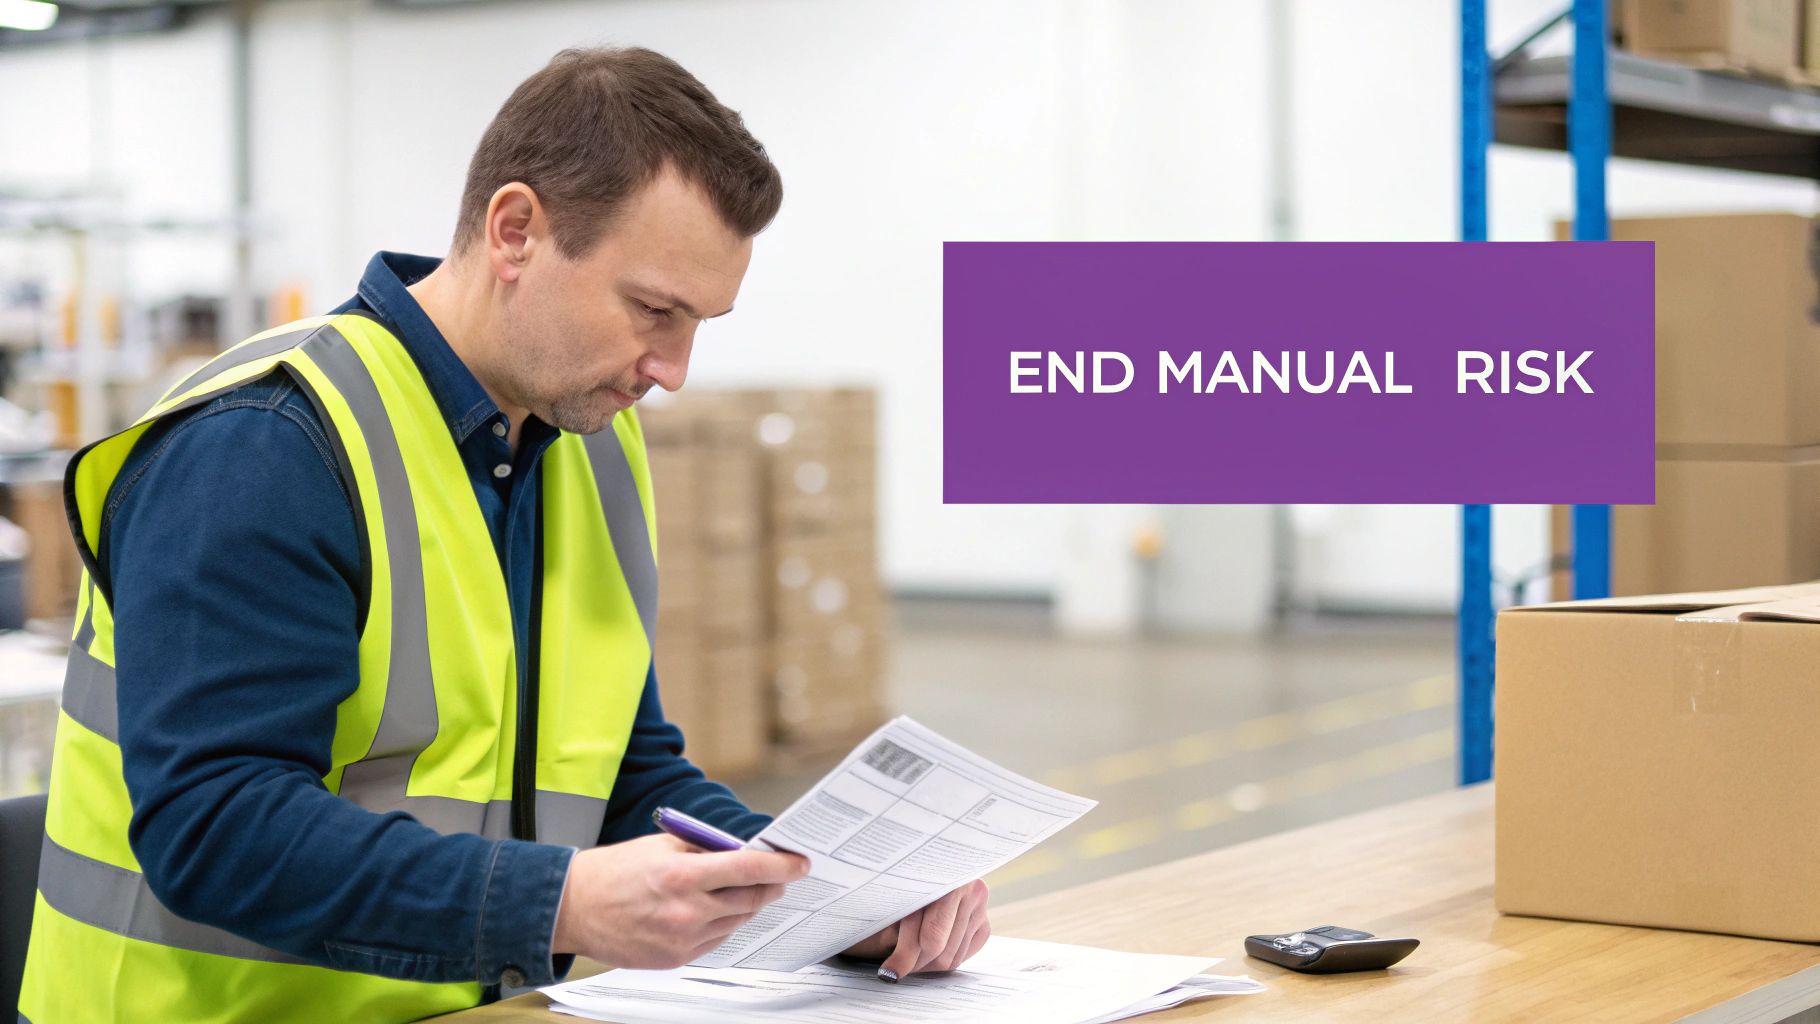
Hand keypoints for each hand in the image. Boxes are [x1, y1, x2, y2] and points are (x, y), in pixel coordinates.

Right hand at [552, 833, 807, 968]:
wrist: (574, 908)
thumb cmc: (615, 871)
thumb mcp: (662, 845)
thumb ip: (705, 848)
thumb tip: (744, 850)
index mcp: (682, 874)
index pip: (748, 869)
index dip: (781, 866)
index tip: (800, 864)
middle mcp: (687, 910)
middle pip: (751, 899)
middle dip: (769, 886)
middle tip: (779, 876)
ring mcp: (683, 939)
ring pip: (737, 922)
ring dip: (744, 905)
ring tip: (738, 890)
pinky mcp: (676, 959)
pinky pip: (716, 940)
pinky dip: (721, 923)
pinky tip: (711, 910)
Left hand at [841, 879, 990, 980]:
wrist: (926, 863)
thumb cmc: (901, 876)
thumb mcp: (896, 894)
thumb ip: (897, 922)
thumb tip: (892, 966)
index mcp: (951, 878)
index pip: (931, 937)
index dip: (905, 956)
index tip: (888, 971)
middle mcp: (972, 891)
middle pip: (941, 952)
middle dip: (914, 963)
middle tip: (892, 969)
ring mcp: (981, 909)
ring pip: (951, 959)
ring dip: (925, 964)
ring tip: (905, 959)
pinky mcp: (984, 924)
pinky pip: (961, 957)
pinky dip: (940, 959)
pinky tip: (923, 952)